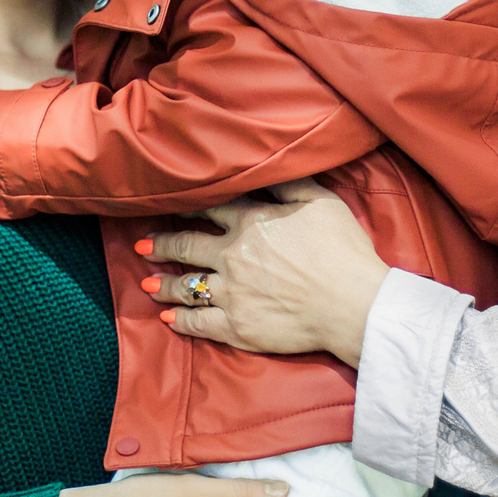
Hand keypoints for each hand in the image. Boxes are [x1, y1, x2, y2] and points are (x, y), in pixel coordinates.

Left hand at [147, 180, 388, 366]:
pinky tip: (169, 320)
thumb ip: (288, 184)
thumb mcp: (320, 202)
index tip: (171, 207)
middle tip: (143, 245)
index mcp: (250, 222)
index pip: (209, 209)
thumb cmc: (343, 250)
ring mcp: (231, 293)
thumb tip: (266, 169)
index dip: (187, 207)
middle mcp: (232, 255)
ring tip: (149, 283)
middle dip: (161, 244)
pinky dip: (180, 321)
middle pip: (186, 245)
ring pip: (186, 286)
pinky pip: (199, 323)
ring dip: (164, 283)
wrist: (353, 304)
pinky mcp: (236, 326)